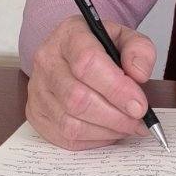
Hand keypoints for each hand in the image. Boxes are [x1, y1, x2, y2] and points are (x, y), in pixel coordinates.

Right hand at [25, 16, 155, 150]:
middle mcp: (47, 61)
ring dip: (106, 130)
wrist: (73, 53)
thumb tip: (139, 74)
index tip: (140, 105)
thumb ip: (139, 50)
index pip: (87, 63)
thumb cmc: (100, 47)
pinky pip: (64, 137)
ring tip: (127, 126)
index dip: (116, 89)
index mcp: (69, 35)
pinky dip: (93, 140)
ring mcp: (37, 89)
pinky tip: (109, 131)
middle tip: (138, 120)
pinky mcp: (35, 113)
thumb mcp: (126, 37)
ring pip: (70, 123)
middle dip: (115, 116)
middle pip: (77, 98)